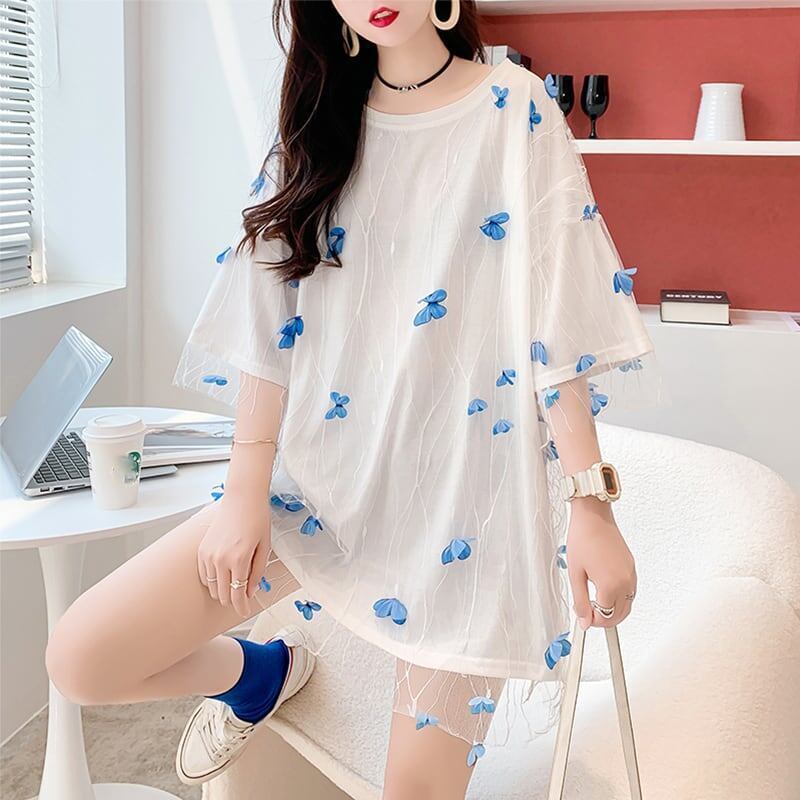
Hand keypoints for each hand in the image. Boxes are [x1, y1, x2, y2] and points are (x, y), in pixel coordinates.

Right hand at [196, 489, 270, 616]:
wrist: (242, 498)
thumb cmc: (257, 519)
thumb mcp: (264, 547)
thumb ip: (257, 572)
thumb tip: (250, 592)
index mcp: (239, 560)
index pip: (238, 594)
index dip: (241, 607)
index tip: (245, 612)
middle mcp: (220, 559)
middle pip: (223, 594)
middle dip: (233, 601)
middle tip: (242, 601)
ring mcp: (208, 555)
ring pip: (212, 587)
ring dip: (222, 591)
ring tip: (234, 587)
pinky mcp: (202, 549)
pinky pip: (204, 575)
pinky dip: (212, 581)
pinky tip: (222, 578)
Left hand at [565, 497, 636, 629]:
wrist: (593, 517)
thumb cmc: (583, 539)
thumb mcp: (575, 573)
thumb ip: (580, 601)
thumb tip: (584, 621)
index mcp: (610, 585)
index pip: (606, 617)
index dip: (593, 620)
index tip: (583, 617)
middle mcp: (625, 581)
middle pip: (620, 615)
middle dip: (604, 619)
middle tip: (588, 613)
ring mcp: (631, 574)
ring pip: (627, 605)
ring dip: (613, 610)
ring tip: (594, 601)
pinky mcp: (631, 567)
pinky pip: (630, 591)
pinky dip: (619, 598)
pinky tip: (604, 590)